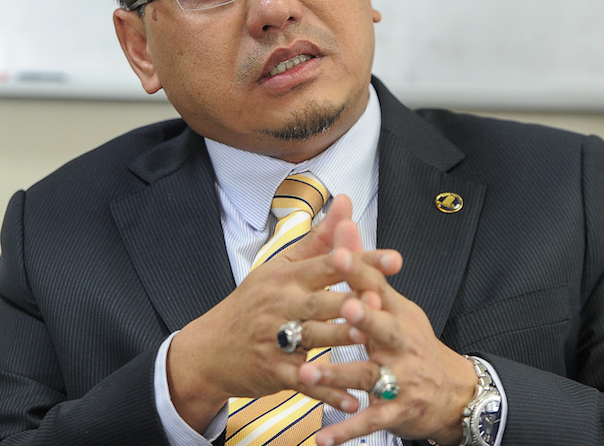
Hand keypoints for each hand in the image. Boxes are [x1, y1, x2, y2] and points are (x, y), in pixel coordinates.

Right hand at [167, 195, 400, 432]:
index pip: (326, 264)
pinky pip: (306, 381)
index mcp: (285, 276)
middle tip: (380, 300)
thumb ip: (319, 239)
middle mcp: (280, 304)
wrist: (210, 348)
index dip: (359, 260)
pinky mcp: (274, 371)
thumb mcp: (280, 267)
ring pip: (314, 339)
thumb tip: (346, 204)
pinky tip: (353, 398)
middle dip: (351, 300)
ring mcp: (275, 338)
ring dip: (342, 341)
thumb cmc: (252, 304)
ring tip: (372, 344)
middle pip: (321, 301)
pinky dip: (329, 391)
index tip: (394, 259)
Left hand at [299, 248, 477, 445]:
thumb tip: (344, 223)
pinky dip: (346, 430)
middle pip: (382, 328)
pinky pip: (368, 421)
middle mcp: (400, 343)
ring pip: (368, 375)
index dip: (360, 270)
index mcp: (396, 314)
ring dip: (339, 376)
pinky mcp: (396, 410)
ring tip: (309, 375)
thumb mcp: (396, 304)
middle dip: (364, 319)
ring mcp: (400, 378)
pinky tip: (321, 438)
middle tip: (344, 309)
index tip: (340, 252)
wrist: (453, 392)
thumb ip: (365, 270)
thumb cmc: (413, 342)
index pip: (377, 286)